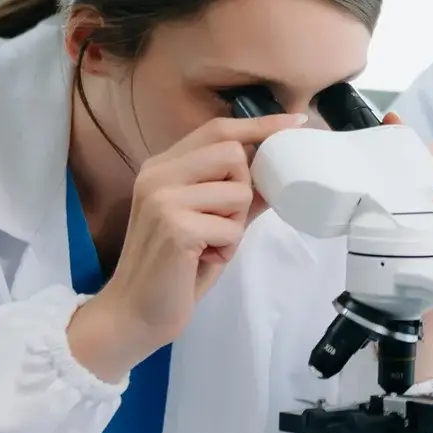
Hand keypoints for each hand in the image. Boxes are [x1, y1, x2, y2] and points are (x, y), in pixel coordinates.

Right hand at [68, 113, 302, 380]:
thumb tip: (275, 170)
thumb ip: (235, 194)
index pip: (218, 129)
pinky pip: (231, 227)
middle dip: (244, 189)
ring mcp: (162, 197)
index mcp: (163, 166)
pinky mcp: (174, 226)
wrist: (136, 312)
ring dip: (235, 226)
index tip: (296, 121)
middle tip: (225, 222)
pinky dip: (227, 247)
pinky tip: (203, 260)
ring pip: (238, 192)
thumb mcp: (210, 222)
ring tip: (210, 245)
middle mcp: (158, 174)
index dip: (260, 124)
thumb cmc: (175, 268)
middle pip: (232, 153)